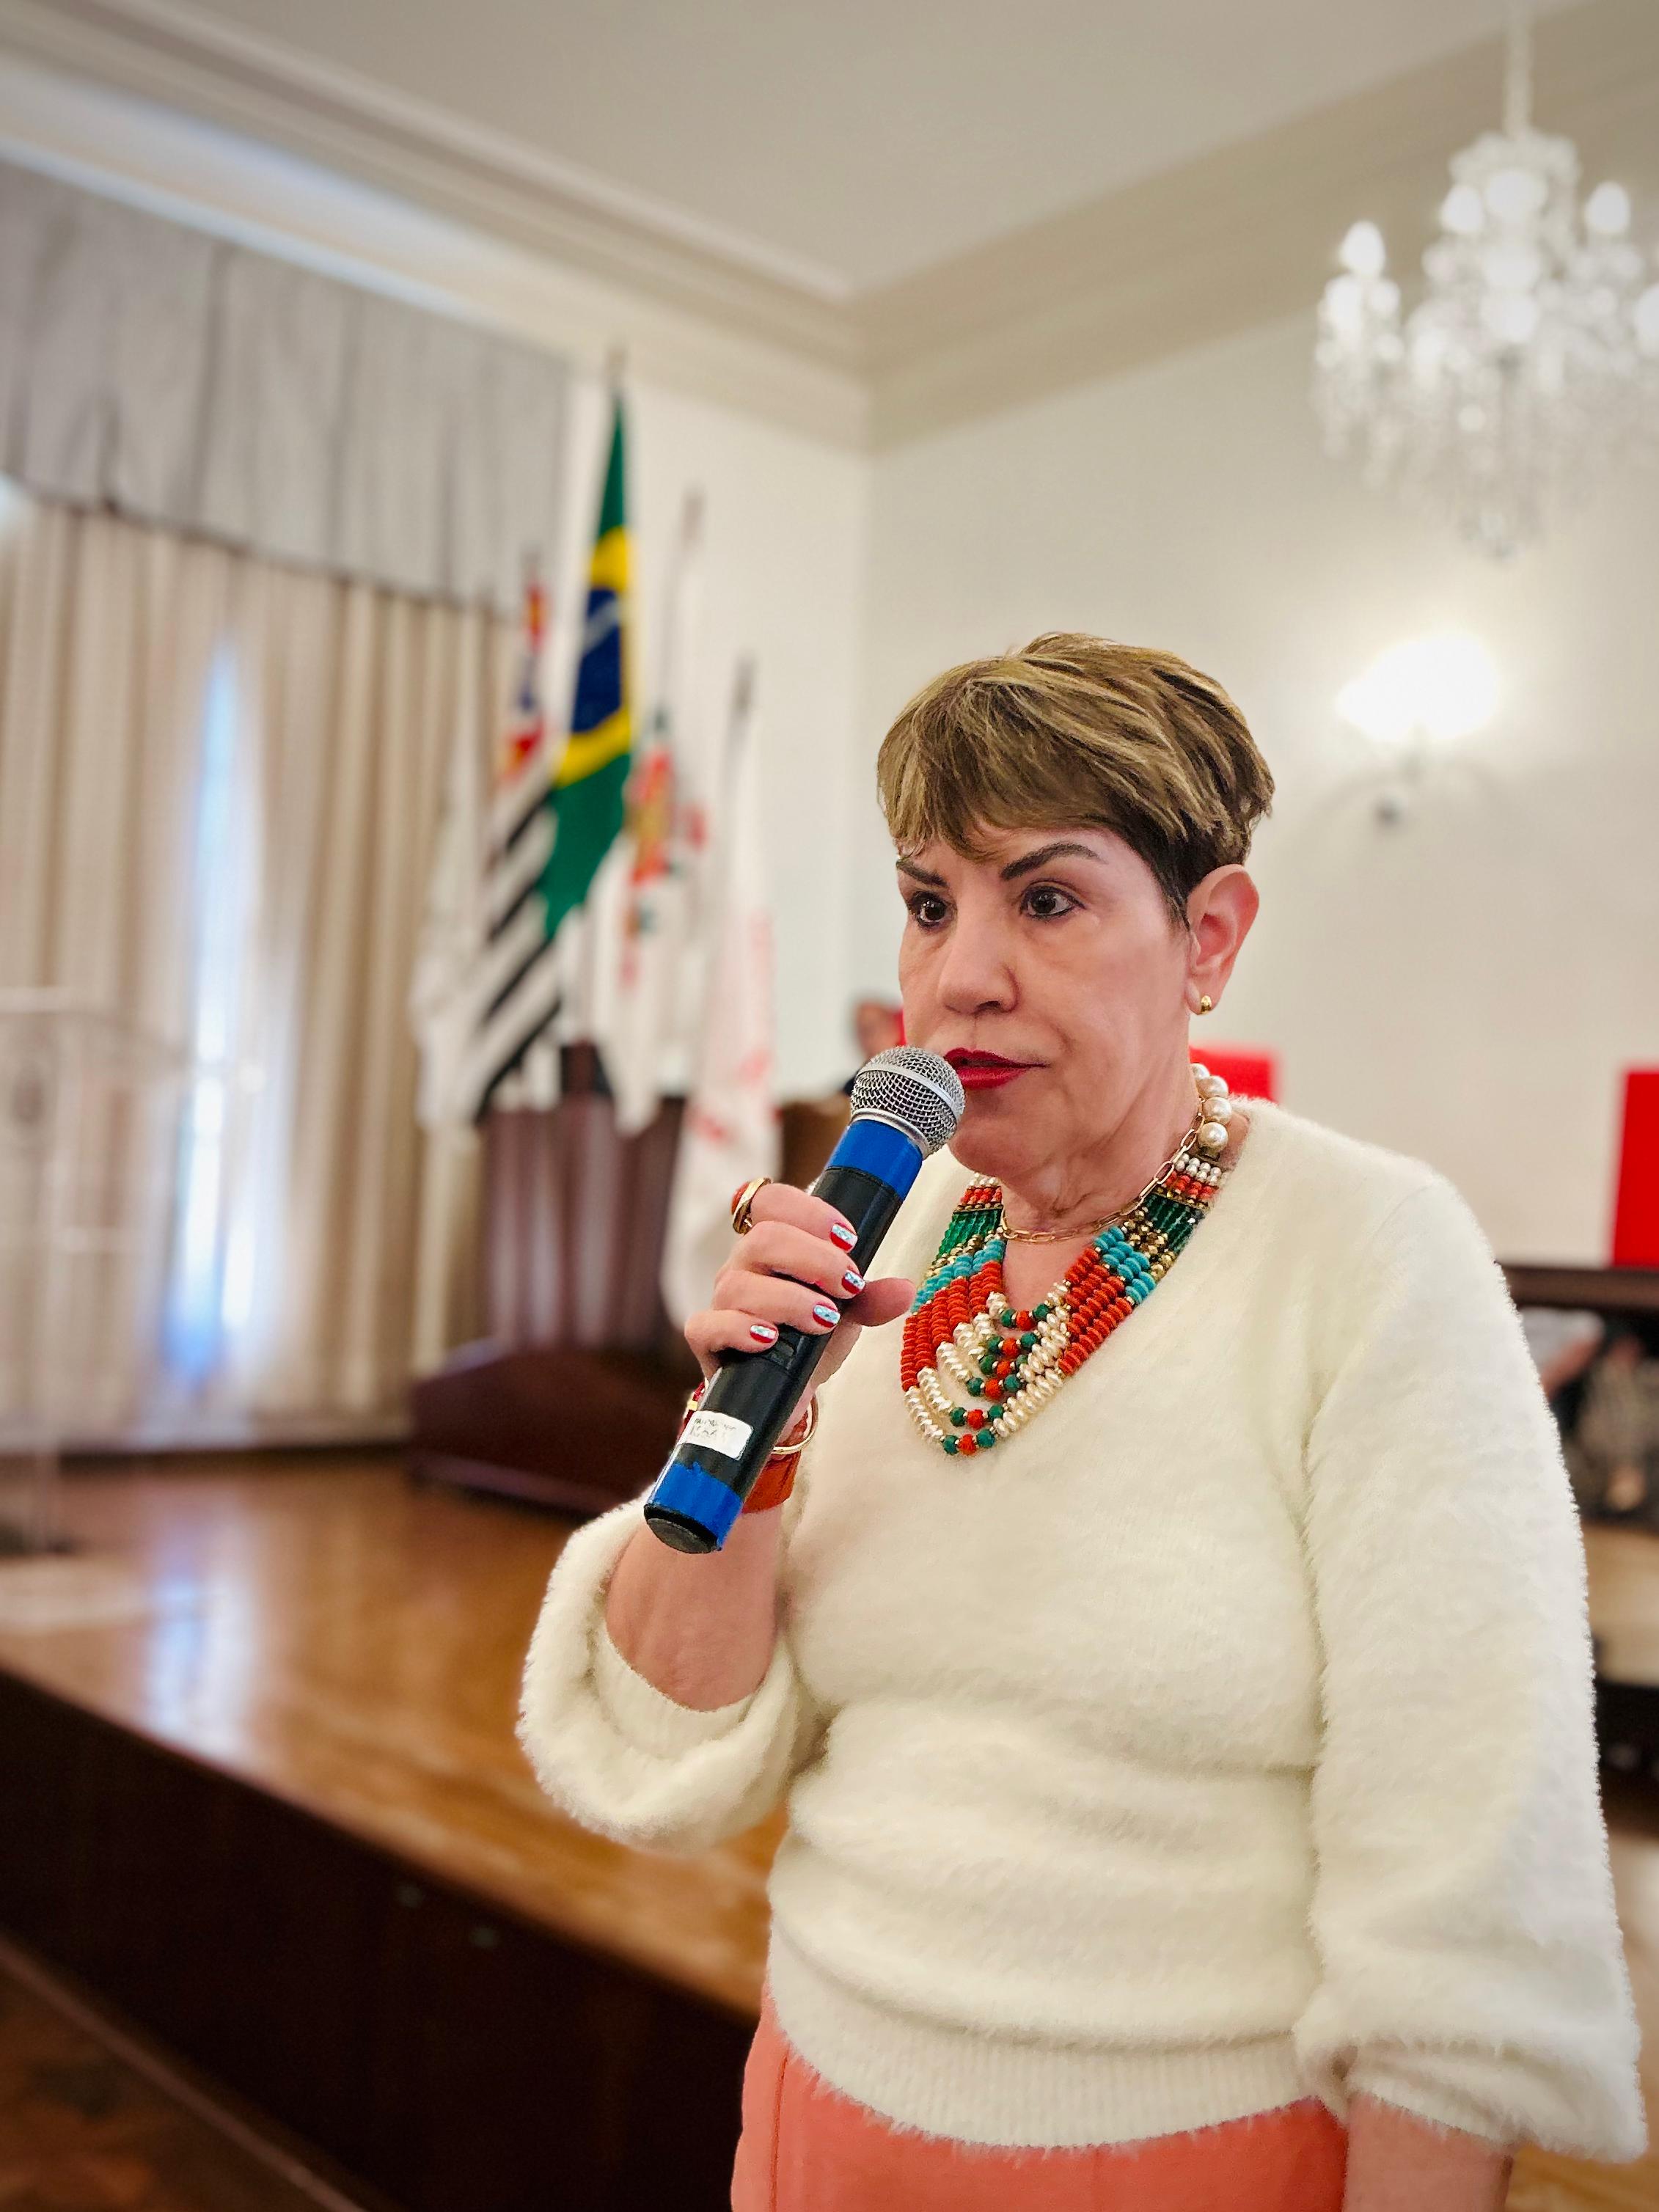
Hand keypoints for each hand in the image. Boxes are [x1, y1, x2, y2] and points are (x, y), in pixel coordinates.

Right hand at [686, 1181, 913, 1401]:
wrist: (789, 1392)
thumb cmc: (812, 1340)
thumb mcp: (848, 1315)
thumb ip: (872, 1298)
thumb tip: (904, 1289)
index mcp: (773, 1247)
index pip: (772, 1202)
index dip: (809, 1211)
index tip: (849, 1239)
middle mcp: (743, 1266)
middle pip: (763, 1238)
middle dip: (814, 1258)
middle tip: (849, 1284)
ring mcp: (722, 1302)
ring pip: (740, 1284)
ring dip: (790, 1300)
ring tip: (824, 1320)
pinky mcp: (707, 1340)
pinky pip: (708, 1324)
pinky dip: (740, 1329)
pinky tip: (770, 1338)